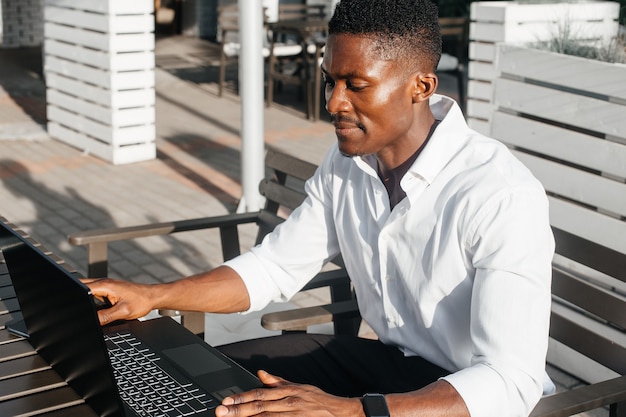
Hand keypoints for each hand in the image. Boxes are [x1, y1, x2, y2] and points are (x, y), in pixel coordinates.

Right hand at [81, 278, 154, 324]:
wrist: (153, 297)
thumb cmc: (142, 301)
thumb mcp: (122, 312)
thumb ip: (105, 317)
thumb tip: (92, 322)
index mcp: (105, 285)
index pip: (81, 287)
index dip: (74, 296)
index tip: (71, 305)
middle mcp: (104, 283)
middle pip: (82, 286)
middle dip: (76, 296)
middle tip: (77, 309)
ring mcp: (106, 287)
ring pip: (88, 290)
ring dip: (84, 298)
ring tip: (95, 308)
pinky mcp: (108, 291)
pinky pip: (95, 295)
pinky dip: (92, 301)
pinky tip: (98, 309)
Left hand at [215, 370, 363, 416]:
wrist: (340, 412)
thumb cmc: (318, 400)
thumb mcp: (298, 387)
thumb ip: (277, 382)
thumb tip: (260, 374)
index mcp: (288, 391)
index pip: (260, 394)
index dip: (241, 397)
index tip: (226, 402)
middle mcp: (289, 402)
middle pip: (259, 407)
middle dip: (237, 411)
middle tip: (221, 412)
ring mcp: (293, 416)